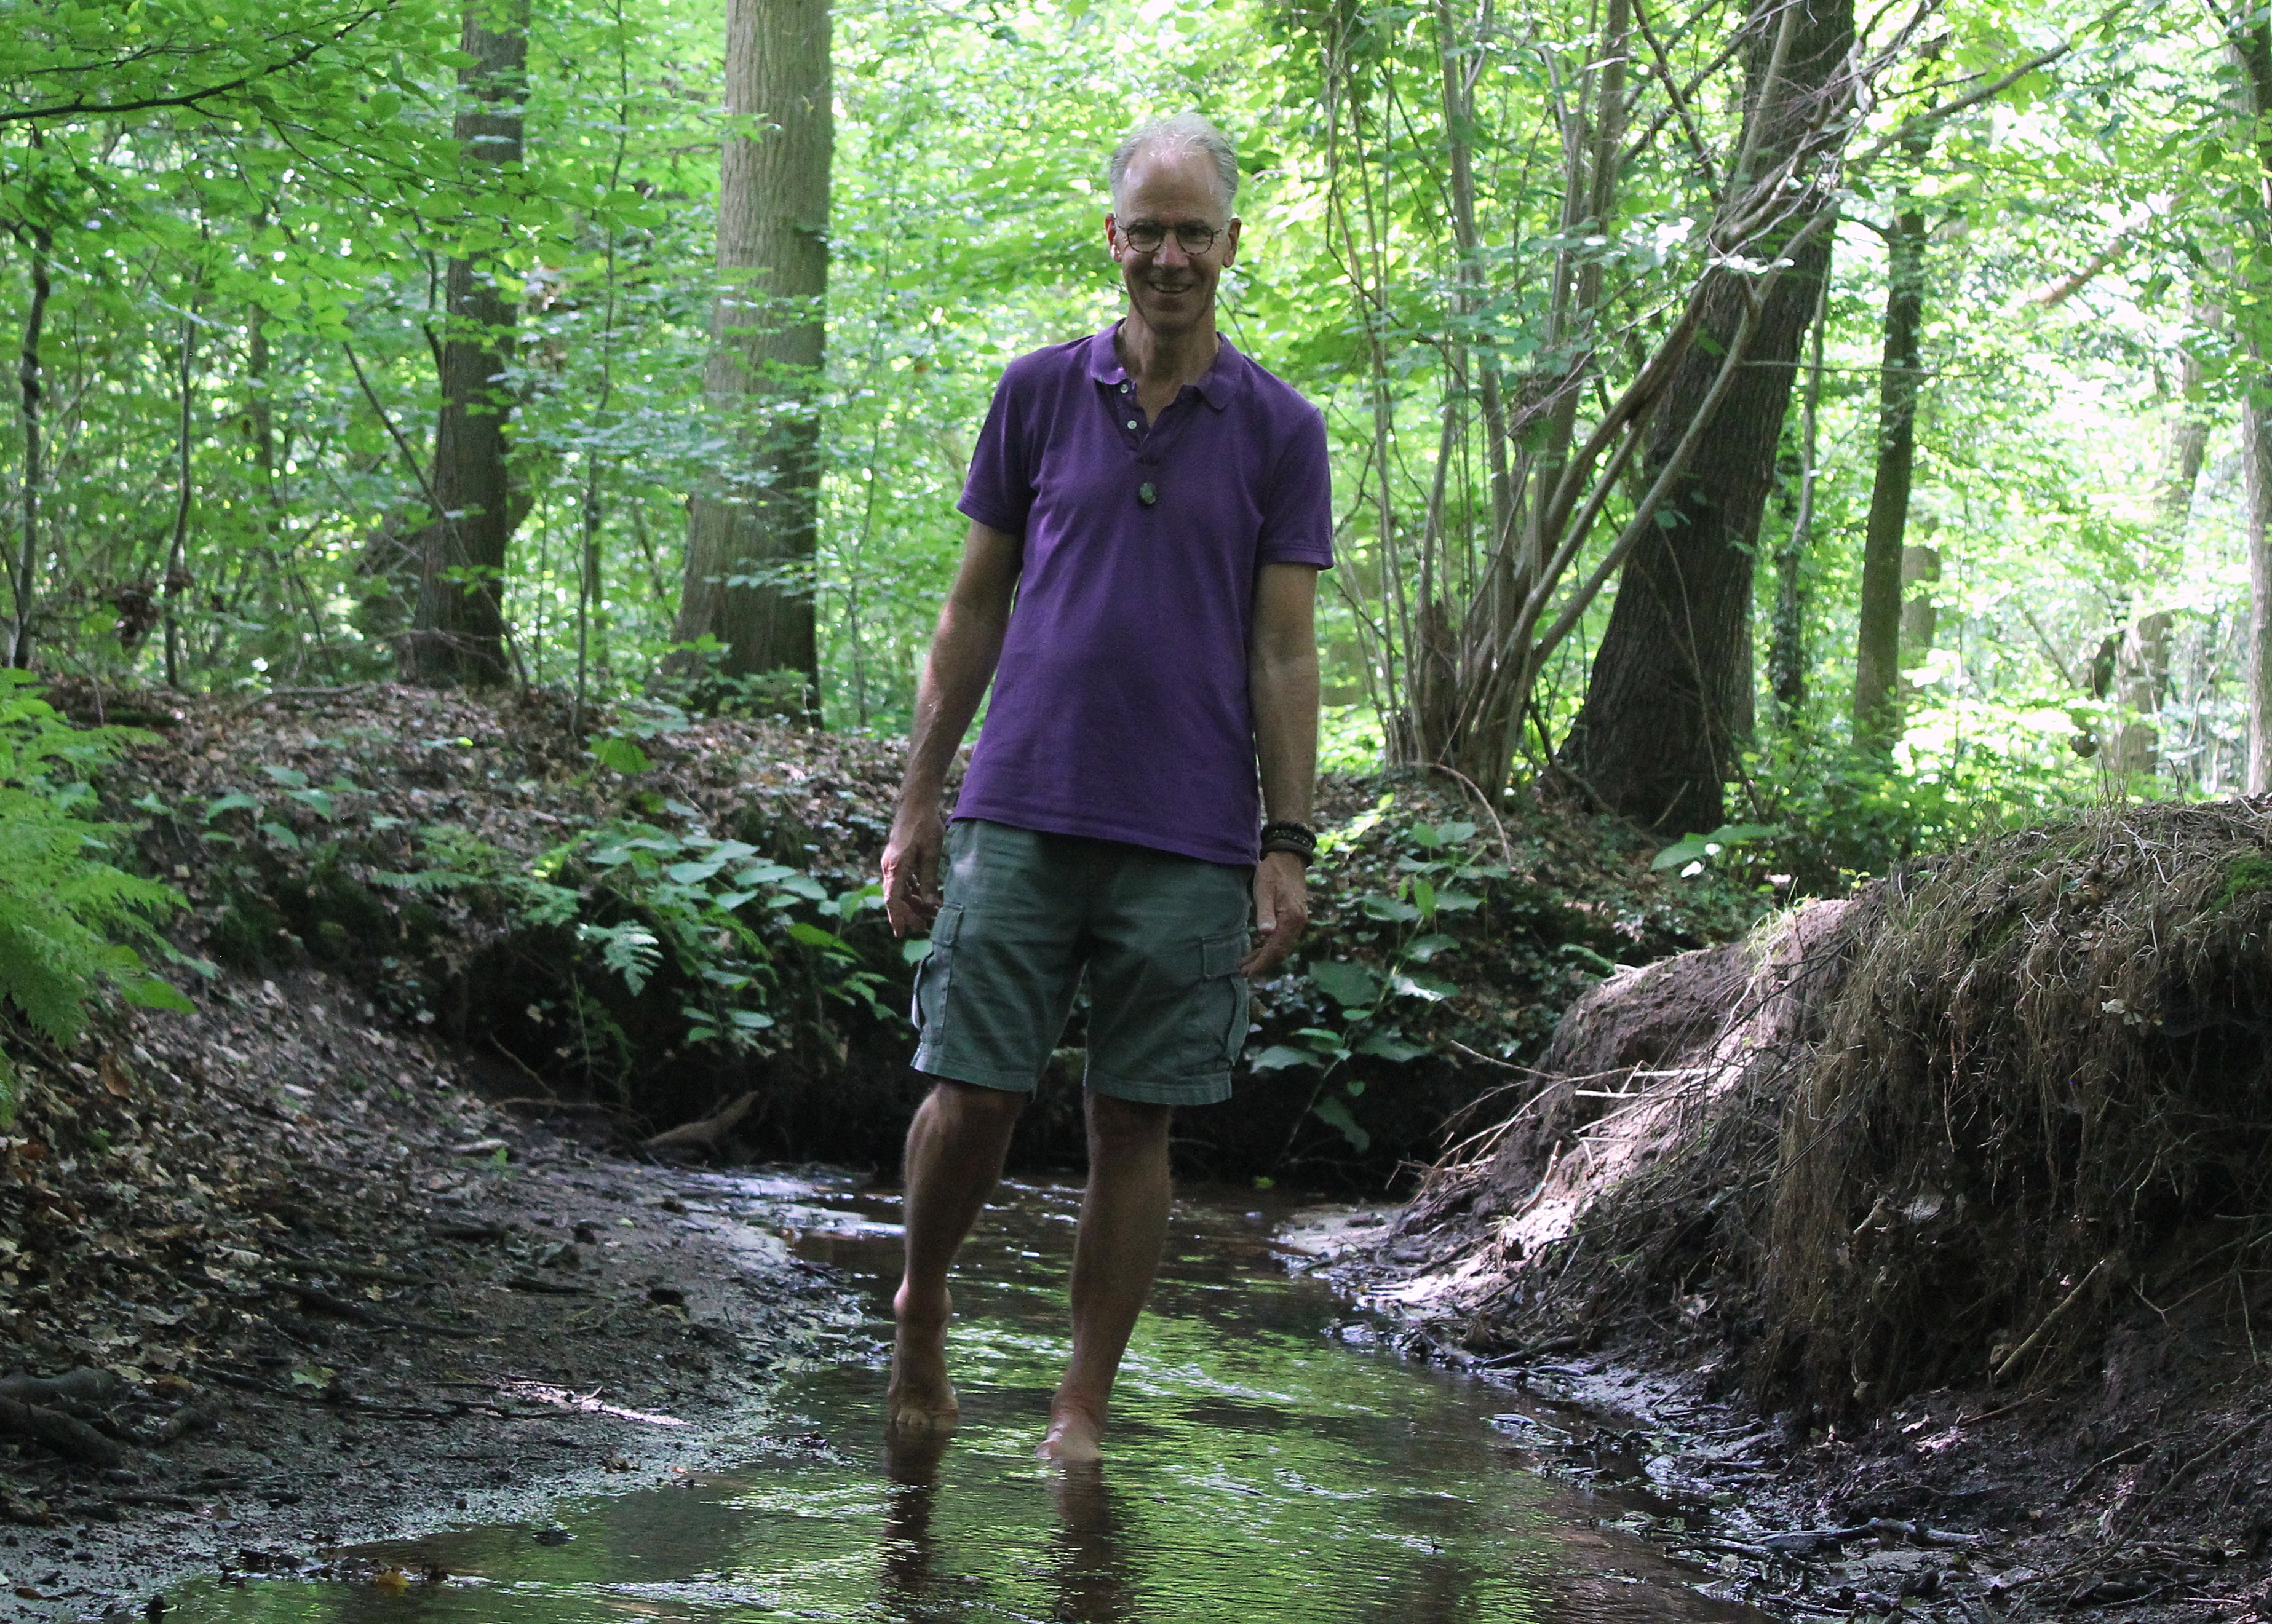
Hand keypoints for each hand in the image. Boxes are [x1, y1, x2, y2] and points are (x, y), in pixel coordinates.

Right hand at [883, 805, 945, 937]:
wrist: (915, 804)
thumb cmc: (925, 826)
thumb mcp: (931, 854)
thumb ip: (929, 880)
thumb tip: (930, 906)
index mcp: (896, 867)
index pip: (893, 900)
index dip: (897, 918)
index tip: (901, 933)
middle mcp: (889, 867)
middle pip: (895, 898)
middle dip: (909, 914)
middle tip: (924, 927)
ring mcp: (892, 863)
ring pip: (899, 890)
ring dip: (912, 903)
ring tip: (929, 914)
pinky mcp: (898, 859)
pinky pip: (902, 881)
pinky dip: (913, 891)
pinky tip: (925, 897)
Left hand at [1239, 851, 1308, 977]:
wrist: (1288, 857)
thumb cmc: (1273, 871)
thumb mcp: (1264, 890)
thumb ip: (1265, 912)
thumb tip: (1265, 934)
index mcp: (1291, 919)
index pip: (1276, 949)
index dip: (1262, 963)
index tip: (1248, 973)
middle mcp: (1297, 923)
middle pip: (1280, 951)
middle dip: (1262, 963)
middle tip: (1243, 972)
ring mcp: (1297, 921)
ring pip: (1281, 946)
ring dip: (1264, 956)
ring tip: (1246, 964)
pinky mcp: (1293, 917)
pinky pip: (1282, 938)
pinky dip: (1269, 946)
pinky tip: (1257, 949)